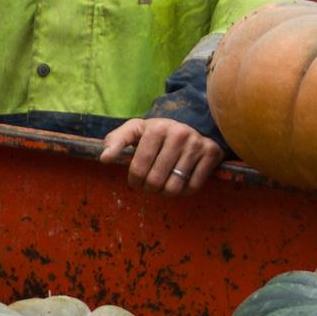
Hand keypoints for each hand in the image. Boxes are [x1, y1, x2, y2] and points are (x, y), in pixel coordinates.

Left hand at [98, 118, 222, 196]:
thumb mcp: (136, 130)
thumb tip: (104, 158)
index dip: (134, 181)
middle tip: (149, 185)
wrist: (193, 122)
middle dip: (148, 188)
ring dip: (165, 193)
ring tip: (162, 186)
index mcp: (157, 128)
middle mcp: (179, 134)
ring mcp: (197, 144)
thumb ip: (116, 140)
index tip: (135, 180)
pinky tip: (178, 183)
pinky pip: (193, 187)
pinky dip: (183, 192)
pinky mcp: (212, 154)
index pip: (139, 168)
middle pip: (155, 181)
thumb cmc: (158, 132)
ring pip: (174, 188)